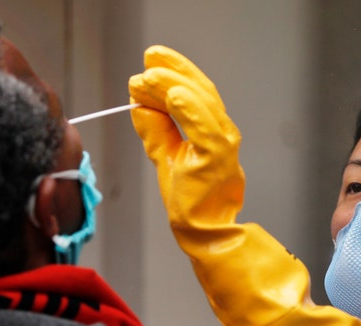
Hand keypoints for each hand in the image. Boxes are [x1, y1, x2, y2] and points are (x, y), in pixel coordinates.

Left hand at [128, 45, 244, 233]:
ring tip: (147, 77)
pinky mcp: (216, 160)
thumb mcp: (166, 156)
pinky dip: (190, 110)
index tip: (151, 59)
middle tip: (149, 57)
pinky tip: (173, 96)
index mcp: (211, 130)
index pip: (195, 91)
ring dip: (172, 85)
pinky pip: (205, 129)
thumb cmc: (191, 200)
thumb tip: (138, 104)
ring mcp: (222, 145)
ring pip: (200, 103)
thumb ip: (156, 130)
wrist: (202, 232)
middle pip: (200, 90)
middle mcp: (221, 132)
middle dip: (174, 69)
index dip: (175, 70)